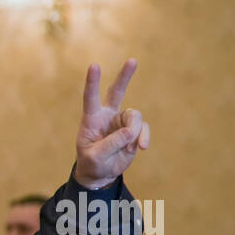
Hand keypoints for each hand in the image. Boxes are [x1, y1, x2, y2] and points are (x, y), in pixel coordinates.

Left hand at [74, 59, 150, 189]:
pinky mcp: (134, 130)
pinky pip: (143, 128)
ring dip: (134, 131)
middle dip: (124, 76)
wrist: (101, 173)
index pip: (90, 98)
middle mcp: (107, 116)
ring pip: (134, 116)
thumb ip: (110, 144)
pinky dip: (143, 137)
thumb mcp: (95, 157)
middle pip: (116, 92)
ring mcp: (121, 122)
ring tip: (132, 146)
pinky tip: (140, 148)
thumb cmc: (92, 162)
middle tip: (132, 61)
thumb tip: (130, 131)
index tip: (94, 65)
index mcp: (91, 119)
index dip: (92, 82)